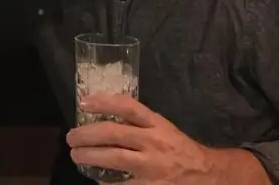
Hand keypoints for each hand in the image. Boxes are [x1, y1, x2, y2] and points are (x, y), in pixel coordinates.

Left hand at [66, 95, 215, 183]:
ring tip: (76, 155)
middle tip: (71, 137)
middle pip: (114, 133)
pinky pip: (122, 184)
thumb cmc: (179, 148)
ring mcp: (152, 166)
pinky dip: (106, 182)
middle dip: (87, 134)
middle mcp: (154, 141)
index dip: (104, 102)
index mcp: (157, 123)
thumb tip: (101, 117)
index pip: (128, 107)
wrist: (208, 174)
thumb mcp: (162, 128)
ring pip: (114, 158)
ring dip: (89, 156)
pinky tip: (97, 179)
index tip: (83, 103)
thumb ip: (138, 123)